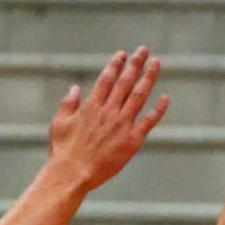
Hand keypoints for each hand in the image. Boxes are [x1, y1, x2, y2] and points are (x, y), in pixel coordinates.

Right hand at [47, 46, 169, 191]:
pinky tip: (165, 98)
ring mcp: (122, 125)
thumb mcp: (59, 123)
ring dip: (148, 77)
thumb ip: (68, 104)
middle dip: (135, 64)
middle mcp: (109, 111)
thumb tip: (75, 88)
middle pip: (125, 82)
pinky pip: (149, 121)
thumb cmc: (63, 151)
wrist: (73, 174)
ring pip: (139, 95)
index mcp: (91, 106)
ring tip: (156, 63)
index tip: (123, 54)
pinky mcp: (132, 141)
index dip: (116, 64)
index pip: (107, 78)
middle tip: (143, 50)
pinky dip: (158, 109)